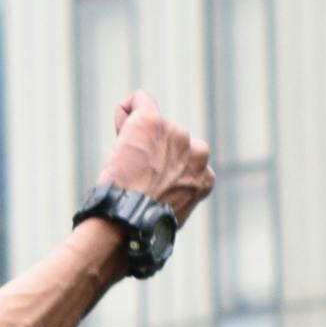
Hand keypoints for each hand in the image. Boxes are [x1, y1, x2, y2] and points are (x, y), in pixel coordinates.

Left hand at [98, 91, 214, 223]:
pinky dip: (127, 110)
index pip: (186, 161)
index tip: (148, 184)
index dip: (163, 169)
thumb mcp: (171, 214)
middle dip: (151, 153)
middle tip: (132, 177)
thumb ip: (174, 195)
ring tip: (123, 165)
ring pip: (154, 125)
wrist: (128, 222)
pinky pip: (140, 100)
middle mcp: (197, 152)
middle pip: (170, 141)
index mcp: (205, 176)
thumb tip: (159, 193)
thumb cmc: (141, 226)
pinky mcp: (152, 123)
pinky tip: (120, 124)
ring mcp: (176, 134)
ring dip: (137, 140)